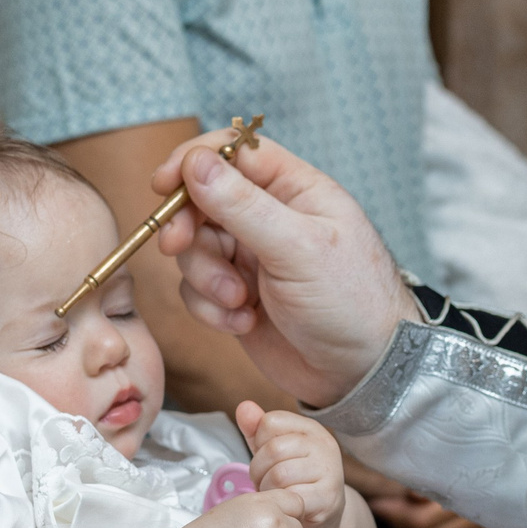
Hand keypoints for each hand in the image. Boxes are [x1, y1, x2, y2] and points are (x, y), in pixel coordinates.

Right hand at [152, 130, 420, 406]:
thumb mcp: (298, 249)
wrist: (363, 375)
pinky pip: (197, 290)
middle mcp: (270, 217)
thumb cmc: (352, 303)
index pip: (234, 152)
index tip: (163, 183)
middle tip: (176, 245)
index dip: (194, 160)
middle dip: (187, 226)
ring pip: (194, 248)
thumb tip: (195, 163)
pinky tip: (243, 323)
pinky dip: (210, 308)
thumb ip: (243, 206)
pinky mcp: (236, 296)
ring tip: (237, 302)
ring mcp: (251, 257)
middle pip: (201, 200)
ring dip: (205, 277)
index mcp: (294, 189)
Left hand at [237, 402, 347, 527]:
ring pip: (280, 475)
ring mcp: (330, 471)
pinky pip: (291, 497)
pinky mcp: (328, 497)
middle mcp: (325, 445)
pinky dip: (281, 504)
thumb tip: (244, 407)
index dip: (259, 443)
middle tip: (265, 483)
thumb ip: (256, 429)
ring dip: (268, 490)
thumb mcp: (273, 453)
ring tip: (275, 494)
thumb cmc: (294, 481)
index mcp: (311, 429)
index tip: (267, 460)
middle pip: (273, 449)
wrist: (322, 519)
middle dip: (259, 471)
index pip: (270, 422)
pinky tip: (286, 506)